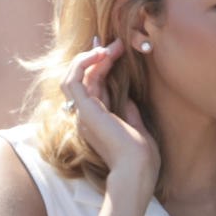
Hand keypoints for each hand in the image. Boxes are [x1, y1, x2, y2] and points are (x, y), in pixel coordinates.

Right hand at [61, 39, 159, 197]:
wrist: (136, 172)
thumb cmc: (141, 160)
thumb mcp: (138, 130)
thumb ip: (130, 114)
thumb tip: (128, 98)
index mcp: (97, 123)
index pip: (94, 87)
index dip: (102, 67)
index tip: (117, 51)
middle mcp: (85, 118)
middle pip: (85, 79)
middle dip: (98, 58)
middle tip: (117, 43)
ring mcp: (82, 114)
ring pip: (75, 76)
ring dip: (90, 57)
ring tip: (108, 47)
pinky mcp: (84, 110)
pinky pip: (73, 79)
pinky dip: (83, 63)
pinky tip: (100, 54)